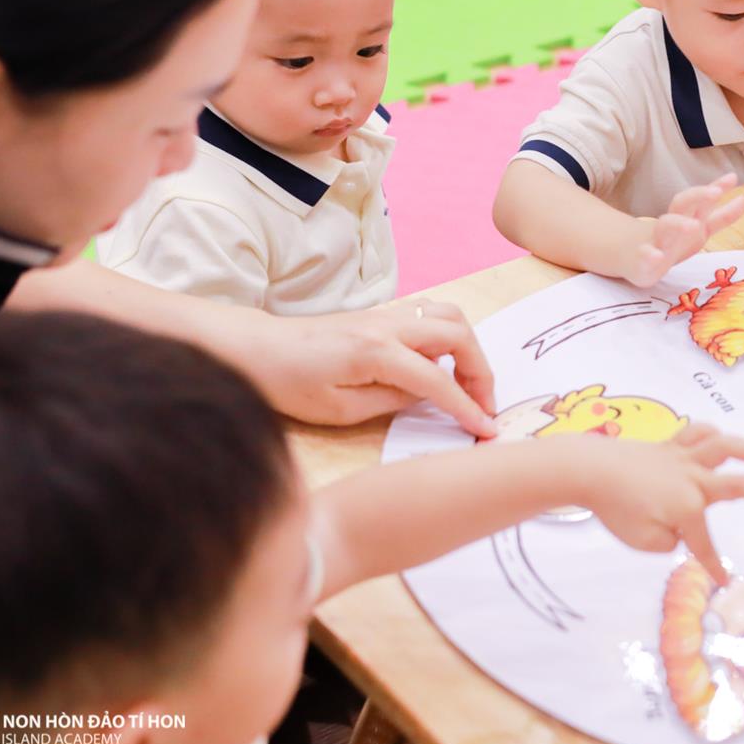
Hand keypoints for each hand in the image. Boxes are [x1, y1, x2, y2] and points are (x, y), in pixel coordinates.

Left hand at [251, 298, 498, 433]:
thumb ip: (391, 402)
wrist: (257, 349)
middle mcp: (388, 325)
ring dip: (469, 347)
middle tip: (482, 405)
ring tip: (466, 382)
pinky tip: (439, 364)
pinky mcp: (381, 315)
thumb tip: (427, 396)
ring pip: (449, 315)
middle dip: (481, 372)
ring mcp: (386, 314)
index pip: (438, 381)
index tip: (487, 429)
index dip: (468, 407)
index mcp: (377, 353)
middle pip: (459, 335)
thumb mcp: (339, 410)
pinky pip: (431, 314)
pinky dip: (449, 336)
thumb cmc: (289, 383)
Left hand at [580, 422, 743, 582]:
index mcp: (688, 508)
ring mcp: (683, 458)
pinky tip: (719, 443)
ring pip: (724, 446)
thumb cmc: (615, 508)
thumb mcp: (643, 541)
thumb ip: (670, 540)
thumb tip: (680, 529)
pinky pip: (697, 434)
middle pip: (741, 485)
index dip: (714, 565)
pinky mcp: (669, 445)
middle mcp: (693, 479)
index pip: (705, 544)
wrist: (588, 469)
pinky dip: (711, 436)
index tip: (724, 582)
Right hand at [624, 174, 743, 287]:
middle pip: (682, 204)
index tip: (733, 178)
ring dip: (678, 224)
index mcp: (686, 216)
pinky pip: (645, 257)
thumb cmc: (671, 241)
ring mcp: (656, 240)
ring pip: (664, 227)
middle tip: (715, 192)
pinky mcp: (643, 261)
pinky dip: (650, 256)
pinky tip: (656, 257)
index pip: (700, 197)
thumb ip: (721, 217)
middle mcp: (672, 224)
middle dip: (698, 196)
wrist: (633, 257)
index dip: (715, 187)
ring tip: (693, 226)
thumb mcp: (699, 230)